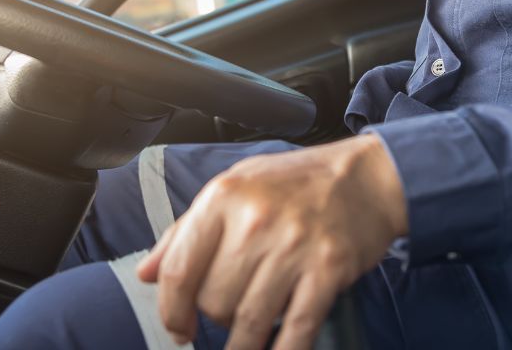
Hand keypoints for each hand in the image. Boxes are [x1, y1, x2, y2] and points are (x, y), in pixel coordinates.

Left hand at [137, 134, 407, 349]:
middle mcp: (255, 221)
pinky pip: (296, 328)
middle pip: (213, 300)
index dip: (171, 309)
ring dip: (242, 344)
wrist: (365, 177)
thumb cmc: (294, 182)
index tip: (177, 328)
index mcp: (223, 198)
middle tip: (226, 312)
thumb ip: (184, 231)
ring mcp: (293, 247)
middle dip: (214, 317)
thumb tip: (146, 274)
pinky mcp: (328, 270)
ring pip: (248, 320)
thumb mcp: (232, 188)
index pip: (180, 269)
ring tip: (244, 344)